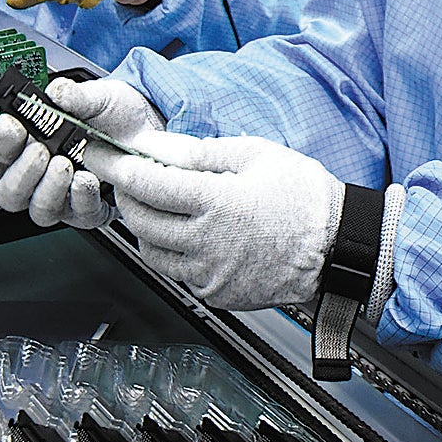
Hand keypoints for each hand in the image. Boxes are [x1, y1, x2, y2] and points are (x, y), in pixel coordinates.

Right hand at [0, 77, 165, 228]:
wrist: (151, 129)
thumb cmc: (117, 114)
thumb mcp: (97, 95)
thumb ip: (76, 94)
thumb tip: (56, 92)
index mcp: (34, 140)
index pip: (3, 148)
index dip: (2, 139)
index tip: (14, 125)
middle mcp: (43, 173)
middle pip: (10, 190)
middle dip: (22, 173)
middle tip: (40, 152)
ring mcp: (65, 195)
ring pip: (39, 209)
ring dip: (49, 189)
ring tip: (65, 166)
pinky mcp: (90, 208)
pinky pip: (79, 215)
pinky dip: (80, 199)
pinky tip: (87, 181)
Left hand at [86, 133, 342, 310]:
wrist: (338, 247)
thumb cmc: (304, 198)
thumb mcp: (256, 155)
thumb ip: (202, 152)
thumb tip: (160, 147)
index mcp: (218, 202)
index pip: (149, 184)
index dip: (120, 168)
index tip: (104, 157)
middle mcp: (209, 243)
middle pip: (141, 220)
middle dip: (126, 196)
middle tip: (125, 179)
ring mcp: (211, 274)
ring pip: (152, 252)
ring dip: (142, 227)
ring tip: (151, 205)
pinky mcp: (216, 294)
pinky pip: (176, 274)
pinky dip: (168, 252)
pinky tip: (179, 233)